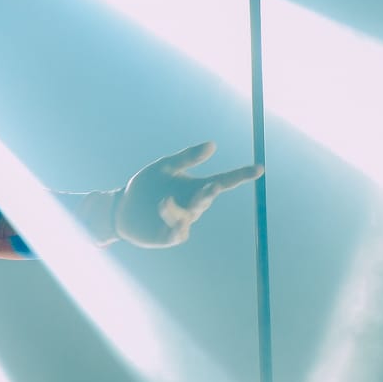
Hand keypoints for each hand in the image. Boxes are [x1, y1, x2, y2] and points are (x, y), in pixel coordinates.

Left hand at [114, 141, 260, 247]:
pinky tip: (163, 212)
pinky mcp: (170, 237)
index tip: (260, 168)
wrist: (123, 208)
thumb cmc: (147, 185)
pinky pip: (177, 231)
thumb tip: (213, 144)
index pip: (225, 181)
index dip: (242, 175)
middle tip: (212, 185)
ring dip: (178, 208)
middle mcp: (194, 205)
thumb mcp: (165, 166)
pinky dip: (173, 222)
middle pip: (208, 197)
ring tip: (161, 201)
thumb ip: (187, 157)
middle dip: (210, 191)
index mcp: (197, 186)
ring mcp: (184, 222)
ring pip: (190, 214)